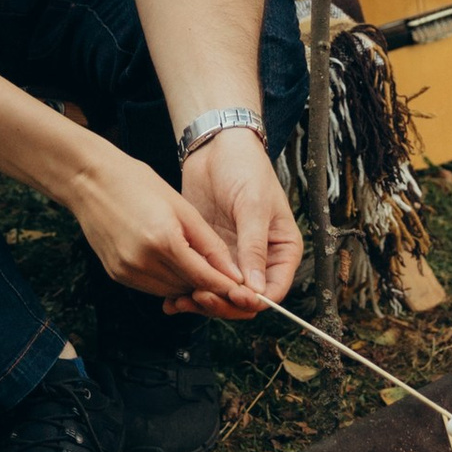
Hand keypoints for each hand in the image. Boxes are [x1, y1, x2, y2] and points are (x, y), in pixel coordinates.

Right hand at [71, 142, 269, 314]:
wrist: (89, 180)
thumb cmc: (137, 183)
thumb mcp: (181, 207)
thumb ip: (209, 244)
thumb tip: (233, 274)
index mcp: (163, 241)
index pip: (204, 277)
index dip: (227, 286)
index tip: (244, 288)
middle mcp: (142, 262)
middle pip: (188, 289)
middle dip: (209, 287)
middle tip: (225, 277)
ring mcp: (126, 271)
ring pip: (171, 292)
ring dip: (188, 285)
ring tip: (199, 266)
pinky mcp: (116, 274)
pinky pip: (151, 287)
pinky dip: (167, 280)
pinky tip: (173, 263)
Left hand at [182, 129, 303, 311]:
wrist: (217, 147)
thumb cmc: (245, 168)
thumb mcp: (253, 205)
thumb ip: (254, 247)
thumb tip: (255, 288)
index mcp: (281, 252)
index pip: (272, 291)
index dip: (253, 301)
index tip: (233, 296)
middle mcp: (258, 261)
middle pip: (244, 300)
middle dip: (223, 304)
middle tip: (199, 296)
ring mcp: (231, 259)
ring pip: (220, 295)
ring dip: (202, 302)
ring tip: (179, 301)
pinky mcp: (207, 253)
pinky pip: (200, 280)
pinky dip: (187, 290)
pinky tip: (170, 298)